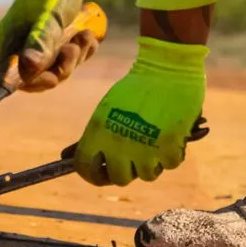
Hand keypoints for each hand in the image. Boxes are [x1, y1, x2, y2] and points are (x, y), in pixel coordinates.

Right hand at [0, 0, 100, 91]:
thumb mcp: (47, 16)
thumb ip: (39, 42)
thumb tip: (28, 70)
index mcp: (10, 40)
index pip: (14, 75)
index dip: (33, 82)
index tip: (53, 79)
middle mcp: (22, 46)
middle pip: (39, 75)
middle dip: (62, 67)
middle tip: (74, 48)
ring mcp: (39, 44)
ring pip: (58, 67)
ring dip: (76, 56)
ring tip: (85, 35)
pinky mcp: (55, 41)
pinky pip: (68, 57)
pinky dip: (81, 50)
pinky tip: (88, 35)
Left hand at [74, 36, 207, 185]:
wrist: (166, 68)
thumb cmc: (135, 88)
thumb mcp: (106, 110)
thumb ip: (96, 136)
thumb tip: (73, 158)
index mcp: (98, 133)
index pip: (85, 168)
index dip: (92, 175)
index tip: (100, 174)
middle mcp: (118, 145)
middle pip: (119, 178)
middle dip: (126, 170)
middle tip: (133, 160)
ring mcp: (145, 149)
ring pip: (147, 175)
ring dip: (151, 164)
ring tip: (154, 146)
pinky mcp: (169, 146)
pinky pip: (170, 164)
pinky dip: (172, 155)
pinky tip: (171, 139)